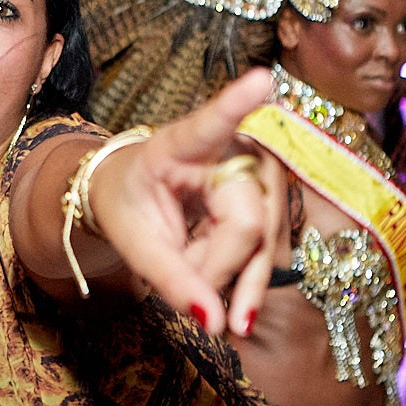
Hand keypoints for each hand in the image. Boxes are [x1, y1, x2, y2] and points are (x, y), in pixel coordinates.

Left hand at [82, 71, 288, 335]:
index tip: (262, 80)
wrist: (135, 191)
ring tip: (190, 268)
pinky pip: (268, 252)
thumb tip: (214, 325)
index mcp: (179, 143)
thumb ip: (172, 281)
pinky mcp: (275, 195)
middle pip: (246, 225)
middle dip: (214, 269)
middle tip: (177, 279)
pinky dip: (241, 280)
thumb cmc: (130, 205)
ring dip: (226, 276)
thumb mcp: (135, 244)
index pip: (210, 124)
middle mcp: (232, 147)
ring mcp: (260, 169)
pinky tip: (224, 294)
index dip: (237, 105)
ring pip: (263, 244)